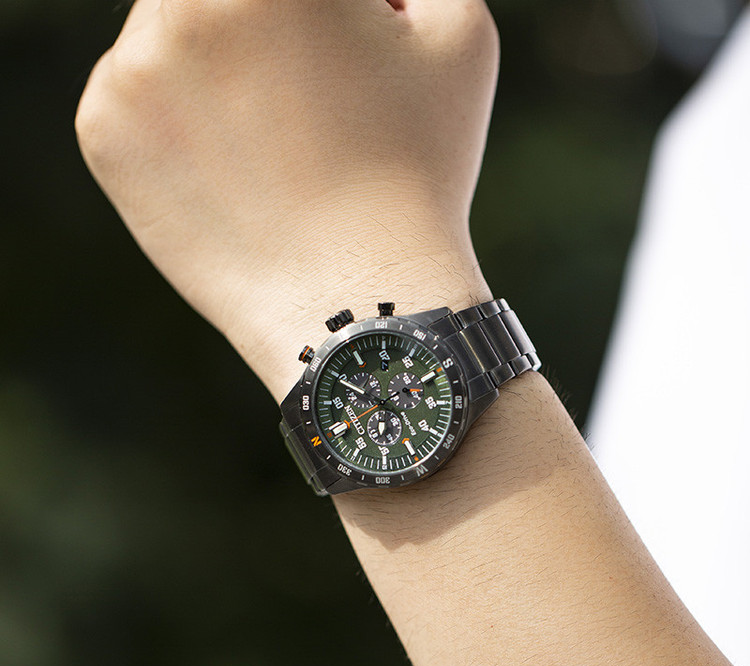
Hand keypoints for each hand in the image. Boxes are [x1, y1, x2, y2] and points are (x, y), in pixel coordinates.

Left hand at [75, 0, 498, 399]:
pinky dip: (180, 122)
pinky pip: (138, 97)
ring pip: (170, 31)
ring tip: (275, 143)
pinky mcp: (103, 132)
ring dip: (216, 63)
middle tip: (308, 90)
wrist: (358, 301)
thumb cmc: (418, 172)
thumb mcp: (457, 35)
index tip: (336, 53)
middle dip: (261, 21)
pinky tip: (235, 175)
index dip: (325, 16)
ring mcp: (132, 68)